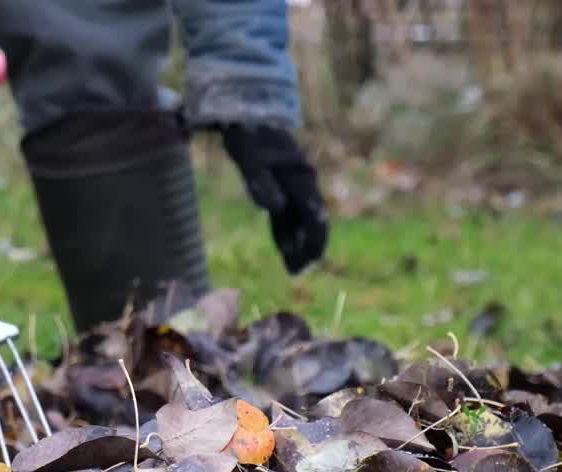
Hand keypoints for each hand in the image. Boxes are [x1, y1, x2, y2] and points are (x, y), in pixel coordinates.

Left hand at [219, 124, 327, 273]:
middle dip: (305, 246)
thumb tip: (276, 209)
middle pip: (309, 220)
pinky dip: (287, 227)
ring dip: (296, 240)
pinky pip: (288, 209)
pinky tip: (283, 243)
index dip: (312, 241)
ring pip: (298, 216)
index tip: (309, 262)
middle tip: (297, 272)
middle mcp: (301, 181)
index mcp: (299, 178)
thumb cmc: (249, 135)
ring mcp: (293, 180)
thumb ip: (261, 183)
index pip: (313, 216)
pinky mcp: (281, 179)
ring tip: (291, 265)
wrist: (248, 108)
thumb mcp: (250, 160)